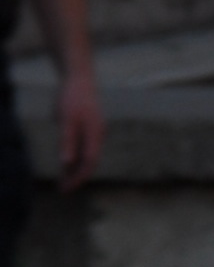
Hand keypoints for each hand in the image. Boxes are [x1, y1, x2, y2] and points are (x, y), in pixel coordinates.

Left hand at [51, 66, 98, 193]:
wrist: (78, 76)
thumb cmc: (71, 97)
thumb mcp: (65, 119)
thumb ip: (67, 141)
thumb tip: (67, 163)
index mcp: (94, 135)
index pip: (88, 163)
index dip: (77, 178)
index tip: (66, 189)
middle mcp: (97, 135)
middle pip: (90, 162)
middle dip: (76, 177)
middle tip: (62, 189)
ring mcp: (95, 130)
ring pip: (87, 155)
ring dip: (75, 168)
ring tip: (62, 178)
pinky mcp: (89, 126)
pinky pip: (85, 146)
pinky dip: (76, 157)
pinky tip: (67, 160)